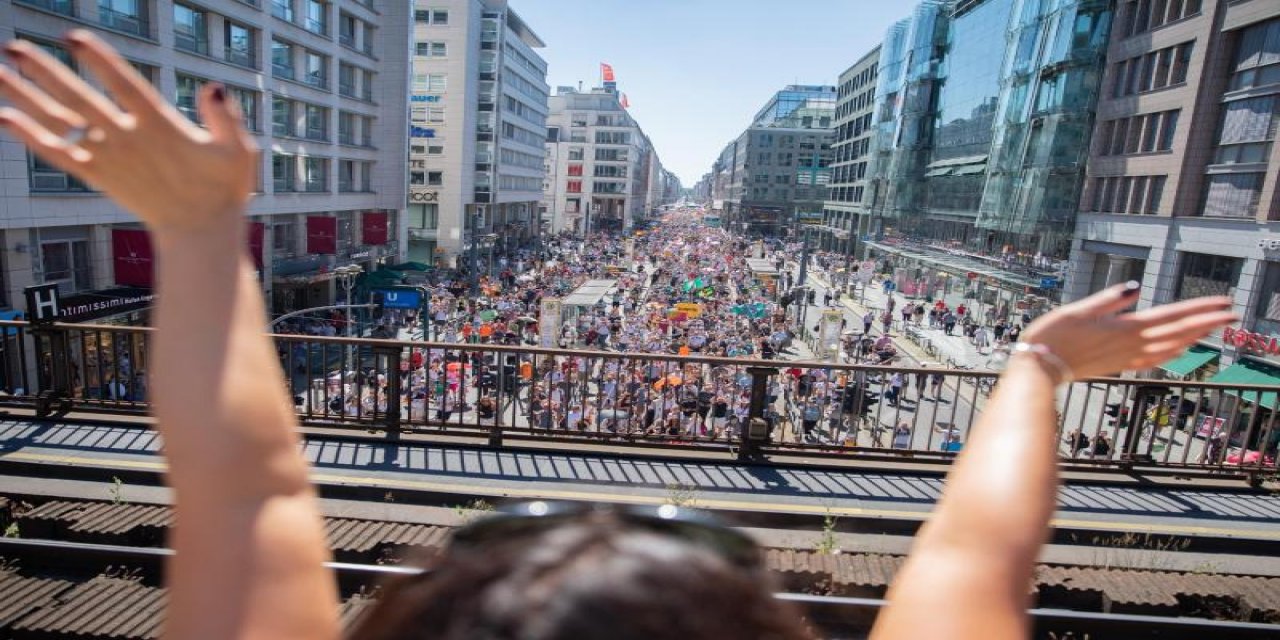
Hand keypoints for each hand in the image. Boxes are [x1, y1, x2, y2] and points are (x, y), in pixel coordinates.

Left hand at [0, 30, 256, 234]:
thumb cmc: (223, 187)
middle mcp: (129, 140)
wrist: (200, 231)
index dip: (100, 61)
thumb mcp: (239, 151)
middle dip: (44, 72)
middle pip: (79, 100)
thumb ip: (227, 119)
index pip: (125, 87)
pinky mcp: (99, 176)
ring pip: (61, 123)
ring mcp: (110, 159)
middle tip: (13, 47)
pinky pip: (58, 154)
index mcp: (162, 128)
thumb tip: (213, 89)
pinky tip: (6, 116)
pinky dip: (30, 136)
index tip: (73, 37)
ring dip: (25, 96)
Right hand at [1020, 282, 1235, 380]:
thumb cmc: (1052, 336)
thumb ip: (1109, 299)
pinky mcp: (1119, 365)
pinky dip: (1172, 354)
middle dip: (1208, 323)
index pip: (1173, 316)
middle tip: (1233, 315)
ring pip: (1171, 347)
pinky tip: (1178, 351)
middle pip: (1179, 332)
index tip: (1225, 303)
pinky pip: (1155, 360)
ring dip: (1195, 337)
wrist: (1039, 368)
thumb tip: (1135, 287)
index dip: (1201, 309)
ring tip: (1212, 330)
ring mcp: (1127, 357)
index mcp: (1125, 327)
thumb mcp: (1077, 310)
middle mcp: (1132, 344)